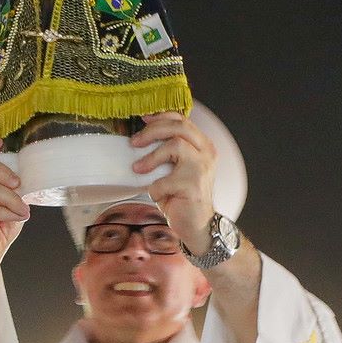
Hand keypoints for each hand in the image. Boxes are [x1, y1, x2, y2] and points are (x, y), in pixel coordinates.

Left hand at [131, 112, 217, 249]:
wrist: (197, 225)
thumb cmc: (182, 196)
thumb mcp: (176, 169)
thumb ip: (167, 153)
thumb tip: (139, 140)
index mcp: (203, 146)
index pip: (183, 120)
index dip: (162, 117)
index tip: (143, 119)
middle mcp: (206, 153)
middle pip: (179, 127)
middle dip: (152, 131)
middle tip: (134, 142)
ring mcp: (202, 168)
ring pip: (175, 146)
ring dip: (151, 157)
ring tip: (138, 169)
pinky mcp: (193, 185)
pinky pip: (165, 180)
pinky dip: (154, 189)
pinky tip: (157, 195)